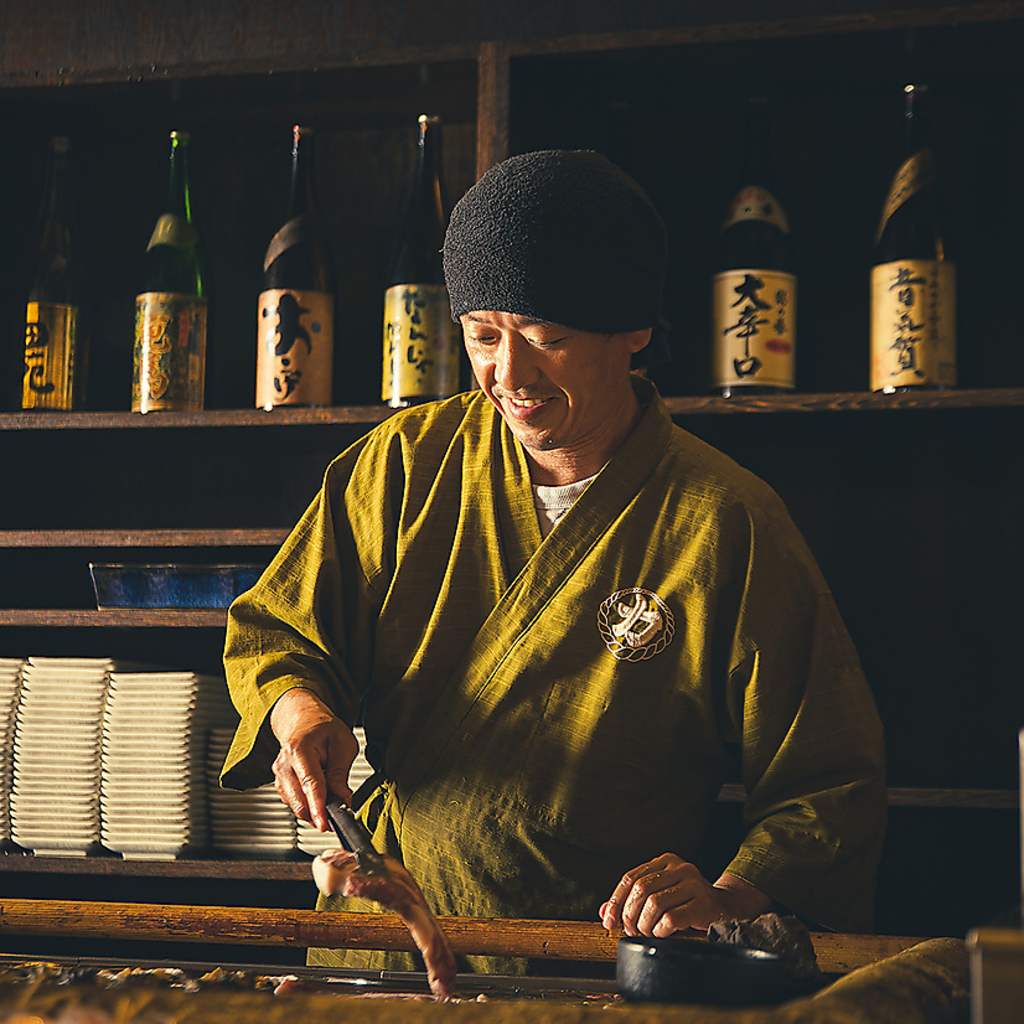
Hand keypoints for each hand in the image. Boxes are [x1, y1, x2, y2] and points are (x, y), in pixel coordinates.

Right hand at [269, 687, 358, 830]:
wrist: (304, 720)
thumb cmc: (324, 729)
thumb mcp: (343, 743)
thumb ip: (341, 772)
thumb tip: (341, 798)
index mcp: (299, 749)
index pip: (310, 784)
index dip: (318, 808)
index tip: (324, 824)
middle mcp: (284, 764)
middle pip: (299, 801)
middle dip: (319, 811)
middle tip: (340, 807)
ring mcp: (279, 775)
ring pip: (296, 806)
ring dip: (315, 807)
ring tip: (331, 791)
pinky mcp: (281, 784)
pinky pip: (295, 803)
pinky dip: (309, 804)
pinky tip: (319, 792)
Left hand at [599, 853, 773, 937]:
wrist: (727, 909)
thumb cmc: (688, 905)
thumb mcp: (660, 899)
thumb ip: (631, 903)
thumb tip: (603, 912)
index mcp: (666, 862)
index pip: (631, 877)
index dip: (615, 900)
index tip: (608, 921)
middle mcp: (680, 867)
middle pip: (640, 889)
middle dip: (629, 915)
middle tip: (630, 931)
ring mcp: (694, 883)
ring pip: (654, 904)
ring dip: (644, 925)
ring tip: (647, 933)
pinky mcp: (705, 903)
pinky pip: (672, 918)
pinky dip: (660, 930)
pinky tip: (662, 934)